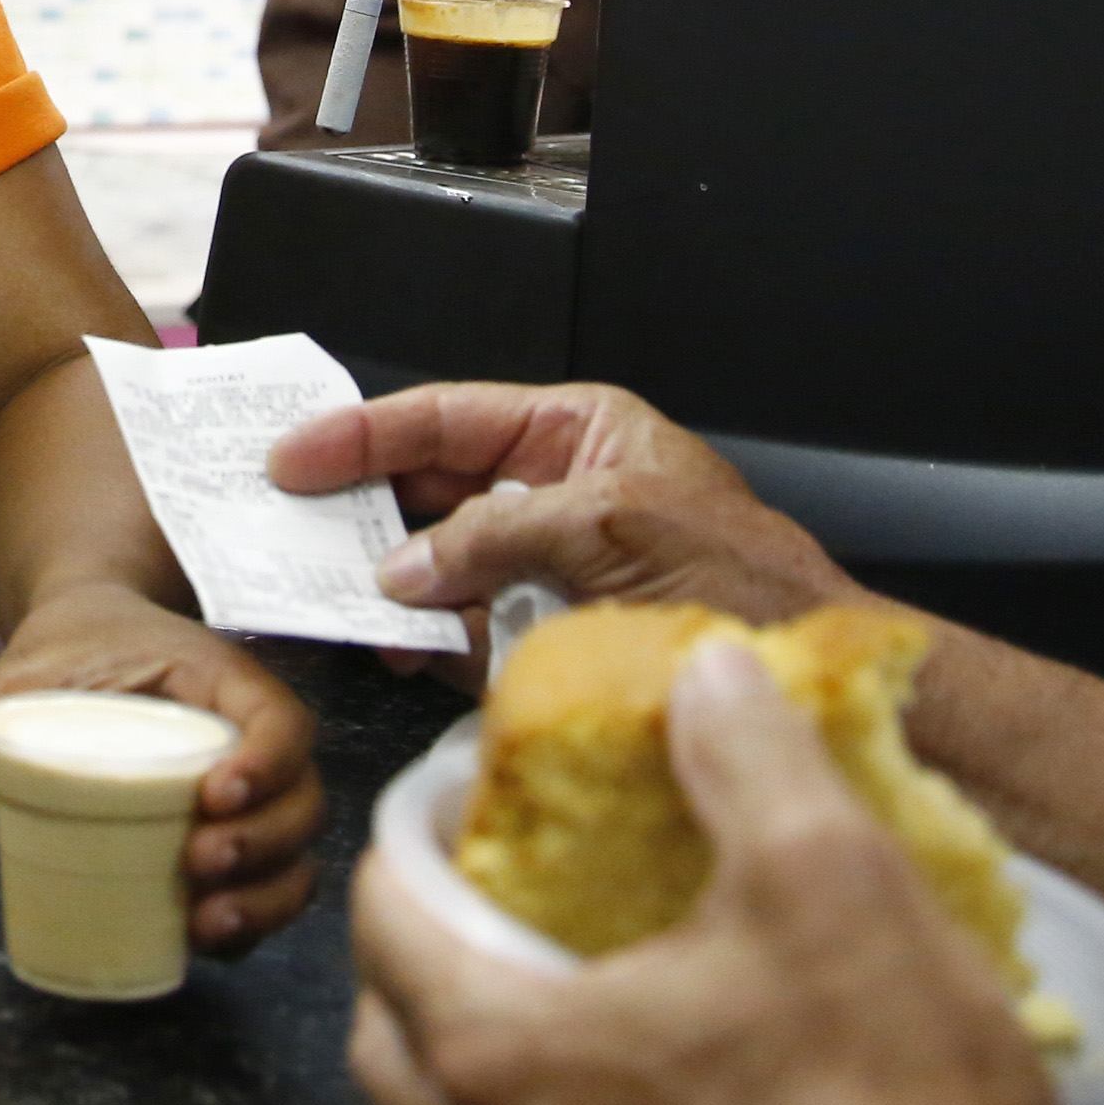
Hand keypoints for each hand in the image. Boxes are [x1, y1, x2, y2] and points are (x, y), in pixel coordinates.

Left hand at [0, 580, 324, 954]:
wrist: (96, 640)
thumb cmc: (78, 650)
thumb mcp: (36, 668)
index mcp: (227, 685)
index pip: (282, 722)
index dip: (267, 762)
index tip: (216, 793)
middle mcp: (257, 743)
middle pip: (301, 801)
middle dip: (262, 846)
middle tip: (198, 865)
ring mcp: (255, 795)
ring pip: (295, 854)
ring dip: (265, 897)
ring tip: (206, 924)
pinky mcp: (236, 837)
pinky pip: (269, 884)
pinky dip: (252, 920)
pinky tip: (207, 945)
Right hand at [271, 381, 854, 639]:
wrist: (814, 686)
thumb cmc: (742, 586)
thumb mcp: (613, 527)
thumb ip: (498, 533)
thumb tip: (405, 571)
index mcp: (578, 435)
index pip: (447, 418)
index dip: (362, 434)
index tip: (291, 459)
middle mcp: (556, 493)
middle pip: (430, 488)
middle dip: (361, 508)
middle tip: (289, 526)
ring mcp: (550, 569)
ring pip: (438, 564)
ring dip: (386, 582)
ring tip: (337, 598)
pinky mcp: (550, 637)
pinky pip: (465, 631)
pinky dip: (425, 640)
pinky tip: (398, 648)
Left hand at [349, 638, 1103, 1104]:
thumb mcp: (830, 878)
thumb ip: (746, 755)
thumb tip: (708, 673)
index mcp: (502, 1057)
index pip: (385, 917)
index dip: (420, 834)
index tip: (478, 795)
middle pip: (393, 1025)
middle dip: (427, 942)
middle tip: (504, 879)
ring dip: (489, 1032)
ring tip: (582, 961)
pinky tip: (655, 1064)